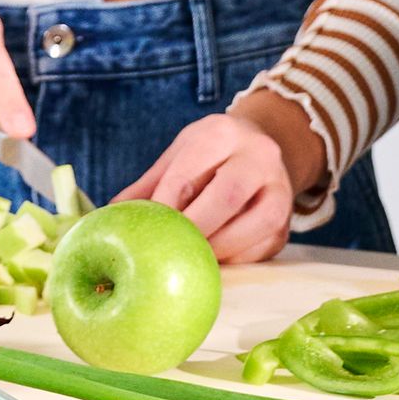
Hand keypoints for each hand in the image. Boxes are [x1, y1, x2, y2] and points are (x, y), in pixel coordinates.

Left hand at [117, 90, 318, 263]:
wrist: (262, 146)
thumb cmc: (211, 154)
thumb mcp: (179, 155)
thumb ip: (148, 185)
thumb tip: (112, 216)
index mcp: (222, 134)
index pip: (188, 175)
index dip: (164, 209)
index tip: (145, 232)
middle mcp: (259, 156)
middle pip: (227, 195)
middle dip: (194, 229)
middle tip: (168, 252)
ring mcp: (279, 190)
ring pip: (255, 225)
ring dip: (218, 250)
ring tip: (189, 262)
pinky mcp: (286, 223)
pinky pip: (262, 248)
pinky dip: (234, 261)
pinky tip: (212, 265)